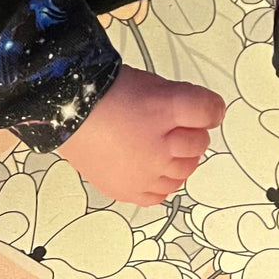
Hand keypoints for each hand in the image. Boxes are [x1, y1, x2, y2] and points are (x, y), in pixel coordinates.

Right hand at [57, 62, 224, 205]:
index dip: (212, 108)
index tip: (209, 109)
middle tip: (181, 127)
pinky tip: (155, 170)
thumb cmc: (106, 94)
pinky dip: (164, 183)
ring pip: (183, 173)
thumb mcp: (150, 83)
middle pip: (197, 144)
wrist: (67, 113)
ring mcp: (143, 173)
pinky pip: (160, 194)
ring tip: (166, 148)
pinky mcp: (127, 190)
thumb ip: (178, 98)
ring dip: (182, 159)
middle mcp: (157, 145)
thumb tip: (198, 112)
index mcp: (163, 108)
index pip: (207, 111)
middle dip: (194, 134)